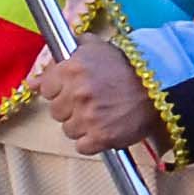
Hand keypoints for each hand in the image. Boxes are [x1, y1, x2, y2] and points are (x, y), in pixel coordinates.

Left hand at [30, 41, 163, 157]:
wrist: (161, 87)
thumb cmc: (127, 66)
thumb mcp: (96, 48)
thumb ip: (63, 56)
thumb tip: (33, 80)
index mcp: (71, 69)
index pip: (45, 89)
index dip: (59, 90)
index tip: (72, 90)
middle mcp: (77, 93)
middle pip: (56, 111)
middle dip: (70, 108)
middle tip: (91, 101)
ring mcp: (88, 117)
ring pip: (68, 130)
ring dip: (81, 125)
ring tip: (101, 114)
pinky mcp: (101, 137)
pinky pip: (82, 146)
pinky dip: (92, 141)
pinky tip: (104, 129)